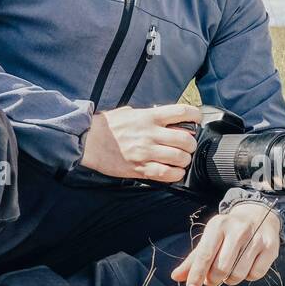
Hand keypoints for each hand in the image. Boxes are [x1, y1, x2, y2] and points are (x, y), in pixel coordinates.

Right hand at [79, 103, 201, 181]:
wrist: (88, 141)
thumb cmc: (108, 126)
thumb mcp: (131, 113)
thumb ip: (150, 116)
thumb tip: (169, 120)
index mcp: (150, 117)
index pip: (182, 111)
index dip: (195, 116)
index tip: (196, 120)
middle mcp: (151, 134)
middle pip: (186, 139)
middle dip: (191, 144)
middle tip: (187, 146)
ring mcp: (146, 152)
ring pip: (179, 158)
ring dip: (184, 160)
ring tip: (180, 160)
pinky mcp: (140, 168)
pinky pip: (167, 174)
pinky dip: (175, 174)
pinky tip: (174, 172)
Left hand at [172, 201, 280, 285]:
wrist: (260, 215)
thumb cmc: (229, 231)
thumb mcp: (210, 239)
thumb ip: (193, 259)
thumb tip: (176, 277)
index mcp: (218, 225)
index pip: (205, 254)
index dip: (197, 274)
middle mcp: (238, 229)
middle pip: (221, 268)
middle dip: (214, 279)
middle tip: (213, 278)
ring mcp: (256, 238)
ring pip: (238, 274)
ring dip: (231, 280)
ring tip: (231, 270)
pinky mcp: (271, 247)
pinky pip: (255, 274)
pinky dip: (248, 276)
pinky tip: (247, 266)